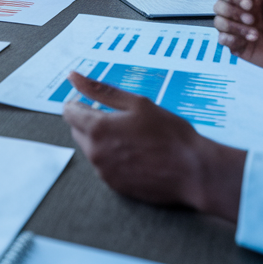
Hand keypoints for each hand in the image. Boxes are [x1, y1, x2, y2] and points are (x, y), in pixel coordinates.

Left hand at [62, 72, 244, 220]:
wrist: (193, 171)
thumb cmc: (169, 133)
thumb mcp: (137, 103)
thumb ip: (101, 90)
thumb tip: (73, 76)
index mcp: (97, 129)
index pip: (69, 112)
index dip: (81, 103)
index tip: (96, 102)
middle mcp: (95, 154)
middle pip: (78, 131)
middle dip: (92, 121)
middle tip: (121, 118)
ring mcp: (104, 173)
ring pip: (92, 149)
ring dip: (103, 140)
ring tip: (134, 137)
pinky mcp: (115, 186)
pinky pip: (105, 166)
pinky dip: (114, 157)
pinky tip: (138, 153)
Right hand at [213, 0, 262, 83]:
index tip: (249, 4)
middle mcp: (241, 10)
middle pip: (219, 3)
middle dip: (233, 12)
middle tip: (253, 19)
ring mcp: (238, 27)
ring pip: (218, 21)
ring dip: (234, 27)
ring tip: (256, 34)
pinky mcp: (237, 44)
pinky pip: (221, 39)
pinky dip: (231, 40)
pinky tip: (249, 42)